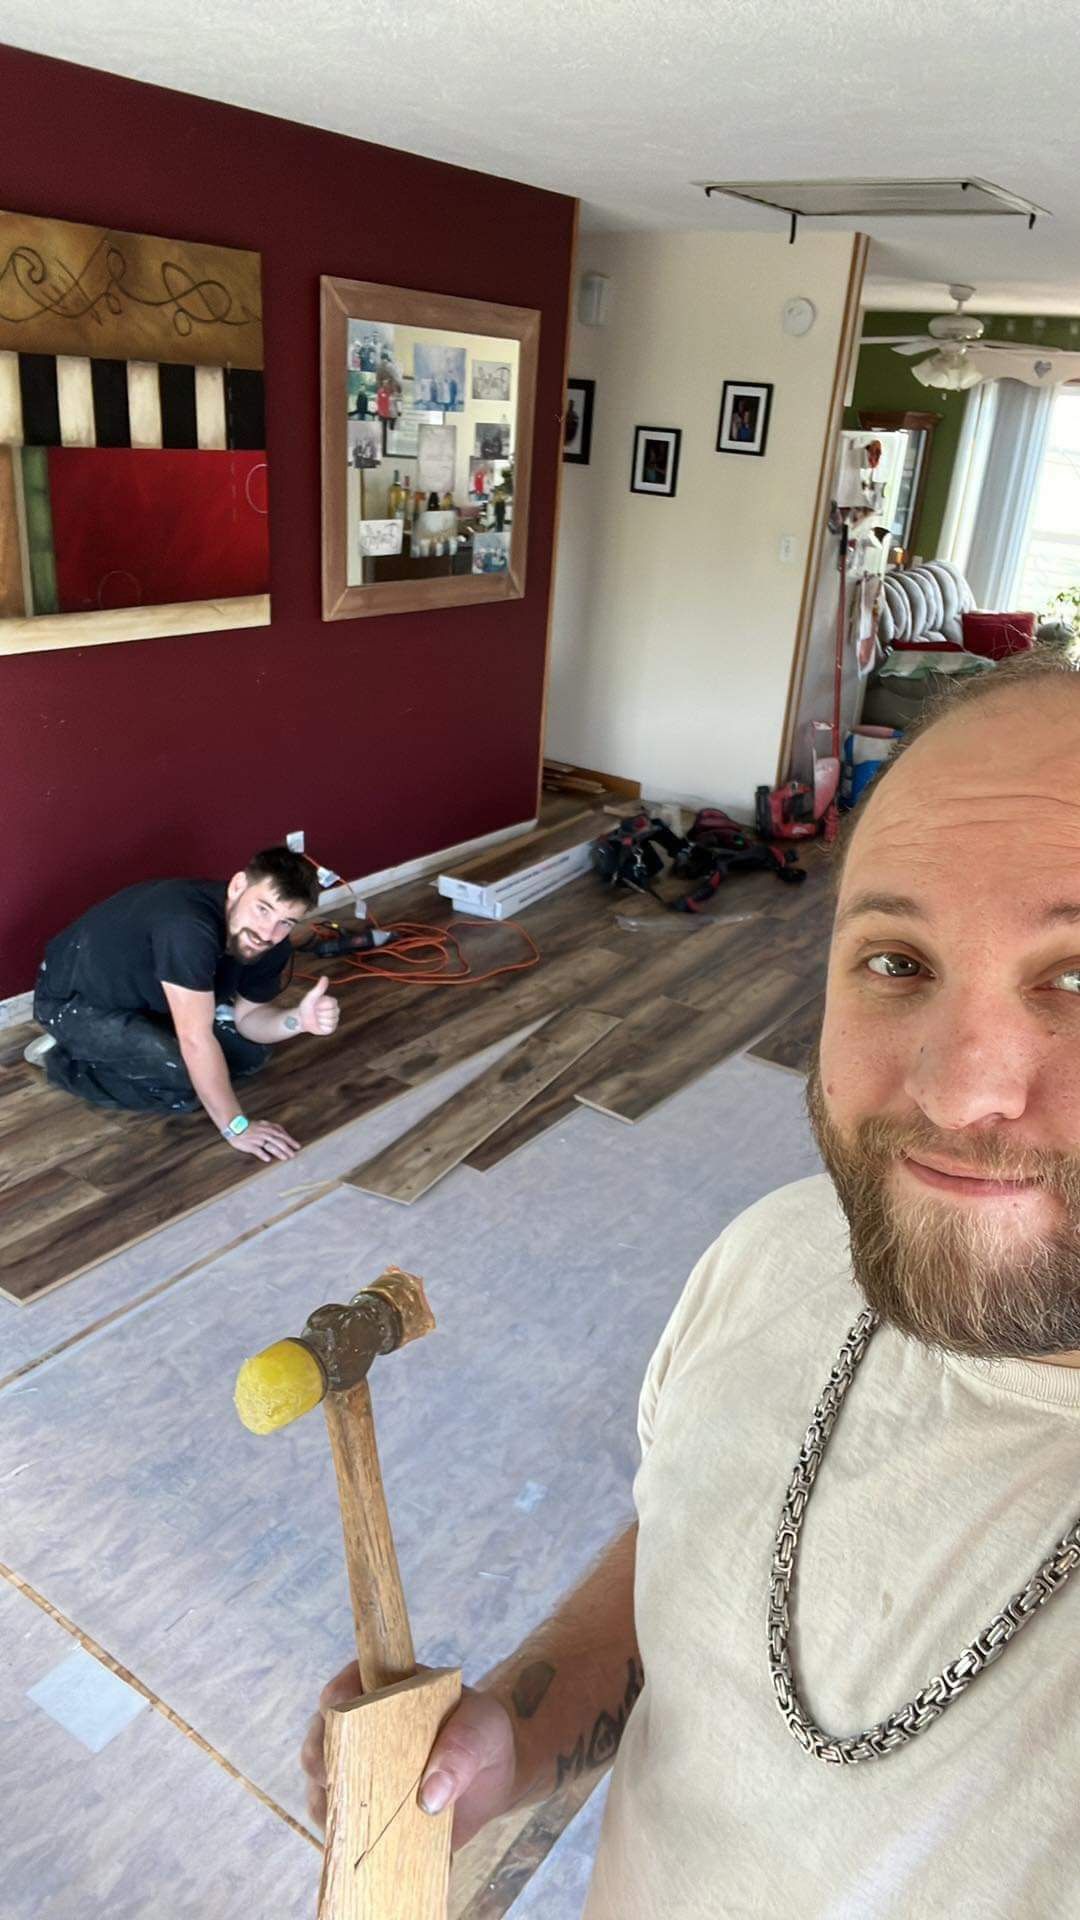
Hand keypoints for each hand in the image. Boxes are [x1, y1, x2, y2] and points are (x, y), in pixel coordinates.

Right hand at [226, 1120, 299, 1161]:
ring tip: (285, 1158)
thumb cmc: (250, 1127)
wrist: (234, 1126)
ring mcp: (257, 1139)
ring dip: (279, 1152)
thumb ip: (272, 1129)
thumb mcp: (263, 1125)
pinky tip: (268, 1159)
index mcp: (268, 1128)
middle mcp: (264, 1133)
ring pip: (270, 1146)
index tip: (297, 1146)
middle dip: (287, 1148)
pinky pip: (257, 1150)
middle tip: (294, 1154)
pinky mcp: (250, 1145)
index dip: (290, 1140)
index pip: (282, 1134)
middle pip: (278, 1141)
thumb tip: (282, 1134)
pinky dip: (262, 1154)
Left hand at [297, 976, 339, 1038]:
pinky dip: (321, 1027)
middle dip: (320, 1013)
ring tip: (316, 1018)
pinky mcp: (332, 1029)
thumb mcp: (311, 997)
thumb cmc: (306, 1006)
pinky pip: (329, 1028)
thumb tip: (325, 977)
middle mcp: (336, 1011)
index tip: (316, 1005)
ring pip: (330, 1021)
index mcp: (333, 1002)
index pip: (332, 1004)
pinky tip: (318, 1025)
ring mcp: (334, 1020)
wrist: (302, 1019)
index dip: (321, 1005)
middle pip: (331, 1013)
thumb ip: (319, 988)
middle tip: (315, 1012)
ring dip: (320, 1021)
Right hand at [301, 1662, 518, 1847]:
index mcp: (380, 1690)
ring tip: (365, 1828)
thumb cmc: (484, 1735)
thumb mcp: (484, 1727)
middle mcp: (356, 1731)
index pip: (340, 1692)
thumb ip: (464, 1748)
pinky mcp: (362, 1816)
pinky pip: (342, 1831)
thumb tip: (430, 1797)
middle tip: (349, 1790)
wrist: (492, 1778)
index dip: (334, 1709)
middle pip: (318, 1747)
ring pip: (320, 1793)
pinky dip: (349, 1843)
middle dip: (326, 1770)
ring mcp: (355, 1776)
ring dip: (336, 1812)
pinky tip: (369, 1852)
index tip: (344, 1731)